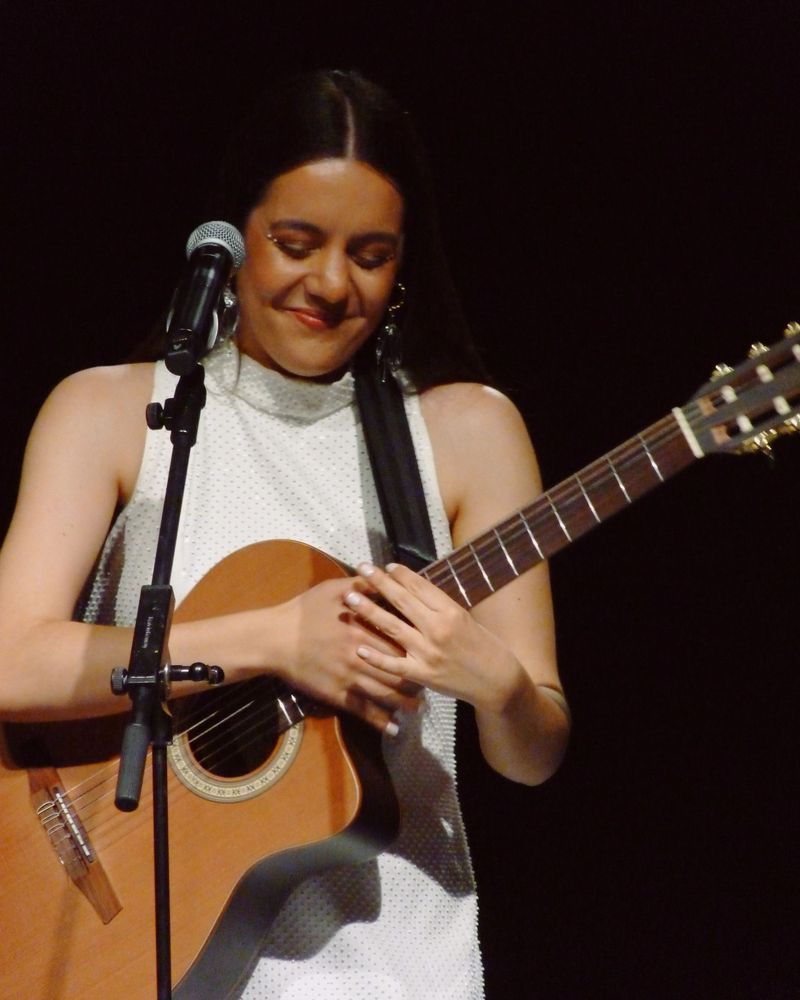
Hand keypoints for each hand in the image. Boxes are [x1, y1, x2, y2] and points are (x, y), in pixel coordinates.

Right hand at [271, 577, 420, 733]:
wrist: (274, 639)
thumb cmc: (303, 611)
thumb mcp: (332, 590)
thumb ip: (360, 587)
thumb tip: (384, 580)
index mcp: (362, 629)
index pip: (399, 641)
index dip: (417, 648)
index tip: (429, 651)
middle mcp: (360, 656)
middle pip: (397, 670)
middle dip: (417, 678)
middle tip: (431, 682)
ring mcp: (349, 678)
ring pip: (385, 694)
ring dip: (404, 702)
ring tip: (418, 706)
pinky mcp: (336, 695)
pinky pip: (363, 711)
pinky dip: (380, 721)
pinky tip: (394, 728)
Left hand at [343, 562, 525, 715]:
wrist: (497, 681)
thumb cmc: (483, 645)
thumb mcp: (465, 617)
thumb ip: (439, 606)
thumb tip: (412, 589)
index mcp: (451, 611)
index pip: (419, 587)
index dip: (400, 574)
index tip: (385, 566)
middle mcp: (437, 629)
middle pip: (402, 600)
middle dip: (378, 582)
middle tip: (361, 568)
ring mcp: (428, 653)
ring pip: (392, 627)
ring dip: (368, 611)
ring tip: (350, 598)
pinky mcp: (422, 675)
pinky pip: (394, 665)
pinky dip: (376, 657)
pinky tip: (359, 648)